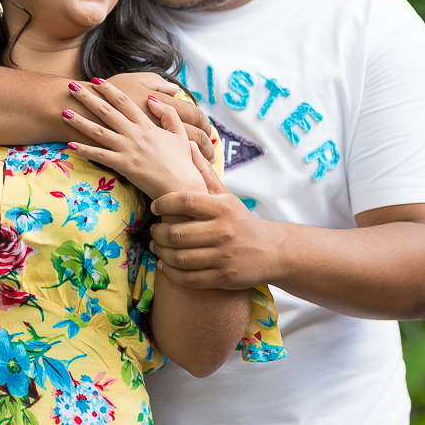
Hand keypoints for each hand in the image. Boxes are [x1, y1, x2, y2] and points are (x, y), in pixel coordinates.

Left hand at [61, 78, 206, 198]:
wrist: (181, 186)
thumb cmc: (181, 162)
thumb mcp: (179, 134)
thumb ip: (168, 114)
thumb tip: (153, 100)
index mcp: (147, 125)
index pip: (124, 101)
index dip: (109, 90)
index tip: (96, 81)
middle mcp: (135, 134)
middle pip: (107, 111)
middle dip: (88, 98)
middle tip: (71, 87)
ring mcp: (128, 149)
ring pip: (99, 132)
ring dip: (80, 121)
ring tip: (63, 112)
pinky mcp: (123, 166)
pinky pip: (100, 156)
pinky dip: (84, 150)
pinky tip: (70, 144)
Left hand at [149, 145, 284, 289]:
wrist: (271, 251)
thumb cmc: (241, 220)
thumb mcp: (226, 195)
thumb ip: (205, 173)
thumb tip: (189, 146)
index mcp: (223, 208)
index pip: (186, 202)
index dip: (164, 203)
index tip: (155, 206)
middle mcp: (224, 231)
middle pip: (178, 233)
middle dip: (158, 232)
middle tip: (153, 229)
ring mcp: (224, 256)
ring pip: (180, 257)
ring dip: (161, 252)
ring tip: (156, 245)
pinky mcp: (223, 278)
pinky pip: (189, 278)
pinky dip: (171, 273)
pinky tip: (164, 264)